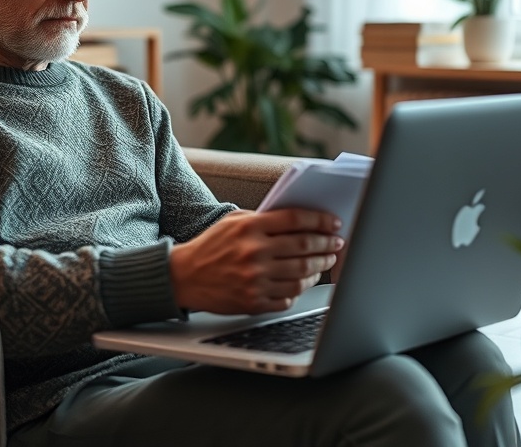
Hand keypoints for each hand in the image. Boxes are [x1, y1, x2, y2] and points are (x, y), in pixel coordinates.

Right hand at [169, 209, 343, 314]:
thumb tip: (300, 222)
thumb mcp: (233, 222)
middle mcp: (254, 253)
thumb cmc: (211, 246)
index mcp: (250, 228)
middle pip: (303, 247)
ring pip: (301, 274)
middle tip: (336, 244)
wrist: (184, 276)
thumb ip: (263, 218)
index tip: (334, 223)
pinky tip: (305, 281)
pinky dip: (300, 289)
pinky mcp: (253, 301)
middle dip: (326, 245)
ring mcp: (255, 279)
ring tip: (325, 262)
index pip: (295, 220)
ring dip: (318, 268)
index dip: (320, 221)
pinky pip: (288, 297)